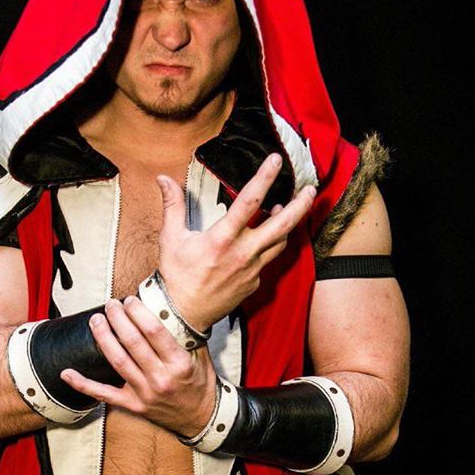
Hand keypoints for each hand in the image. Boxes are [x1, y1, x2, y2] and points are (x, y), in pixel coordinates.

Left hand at [59, 296, 216, 434]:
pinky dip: (83, 384)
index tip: (130, 300)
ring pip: (118, 362)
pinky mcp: (133, 405)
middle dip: (118, 319)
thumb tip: (166, 307)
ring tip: (96, 320)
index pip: (154, 332)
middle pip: (132, 343)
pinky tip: (67, 373)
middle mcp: (161, 378)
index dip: (138, 313)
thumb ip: (184, 334)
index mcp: (178, 364)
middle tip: (110, 305)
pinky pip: (104, 394)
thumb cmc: (200, 383)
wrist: (202, 418)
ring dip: (104, 338)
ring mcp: (145, 393)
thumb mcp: (199, 356)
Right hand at [156, 153, 316, 330]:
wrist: (183, 314)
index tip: (275, 161)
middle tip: (311, 189)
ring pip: (280, 242)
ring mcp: (252, 270)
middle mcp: (243, 253)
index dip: (264, 177)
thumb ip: (172, 205)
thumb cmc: (176, 276)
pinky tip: (264, 240)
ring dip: (288, 224)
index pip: (249, 201)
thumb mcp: (170, 238)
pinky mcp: (254, 283)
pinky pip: (267, 261)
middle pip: (282, 225)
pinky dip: (268, 247)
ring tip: (289, 209)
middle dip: (300, 205)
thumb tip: (163, 179)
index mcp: (222, 238)